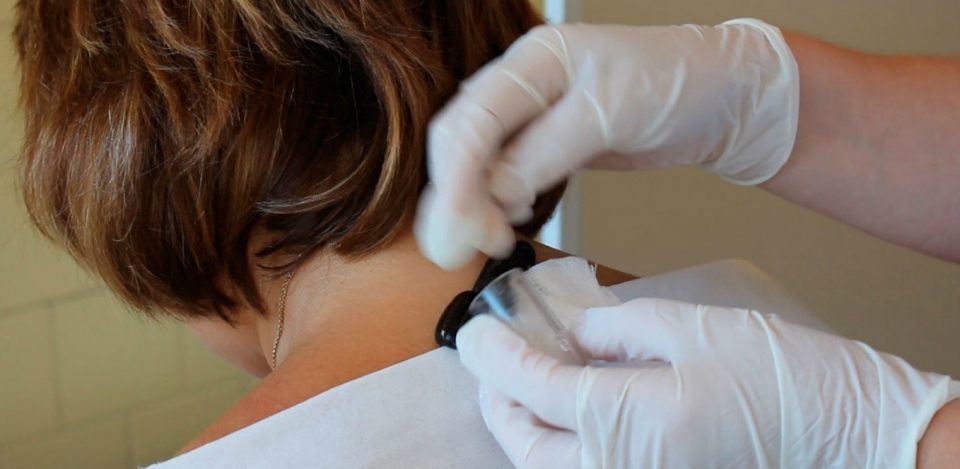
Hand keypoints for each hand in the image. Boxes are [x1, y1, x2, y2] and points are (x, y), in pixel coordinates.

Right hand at [416, 19, 799, 269]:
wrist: (724, 101)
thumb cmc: (678, 87)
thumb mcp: (611, 114)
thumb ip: (546, 150)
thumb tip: (492, 190)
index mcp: (534, 59)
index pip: (472, 118)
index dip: (457, 176)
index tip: (457, 227)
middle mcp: (523, 83)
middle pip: (461, 139)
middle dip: (455, 195)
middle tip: (466, 246)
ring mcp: (533, 115)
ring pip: (477, 160)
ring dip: (471, 204)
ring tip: (486, 241)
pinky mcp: (548, 145)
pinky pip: (504, 174)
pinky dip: (496, 203)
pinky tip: (503, 223)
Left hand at [457, 299, 952, 467]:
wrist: (844, 431)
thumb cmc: (778, 375)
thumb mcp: (689, 328)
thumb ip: (617, 329)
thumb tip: (573, 334)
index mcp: (624, 422)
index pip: (531, 388)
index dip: (493, 356)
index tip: (473, 331)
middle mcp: (619, 467)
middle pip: (524, 444)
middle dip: (497, 401)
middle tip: (491, 359)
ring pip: (547, 466)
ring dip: (522, 426)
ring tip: (521, 383)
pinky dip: (559, 442)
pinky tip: (568, 408)